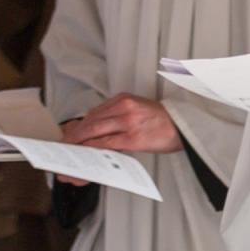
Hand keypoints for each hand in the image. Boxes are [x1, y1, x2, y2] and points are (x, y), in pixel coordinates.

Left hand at [61, 93, 181, 153]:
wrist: (184, 127)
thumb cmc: (163, 121)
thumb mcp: (139, 108)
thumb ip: (118, 113)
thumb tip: (97, 124)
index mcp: (125, 99)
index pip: (95, 111)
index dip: (80, 122)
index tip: (71, 130)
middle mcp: (125, 107)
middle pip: (91, 119)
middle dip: (75, 132)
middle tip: (65, 141)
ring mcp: (128, 122)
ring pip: (95, 130)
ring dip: (79, 140)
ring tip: (71, 148)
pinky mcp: (133, 137)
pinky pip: (106, 142)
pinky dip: (93, 147)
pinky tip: (86, 151)